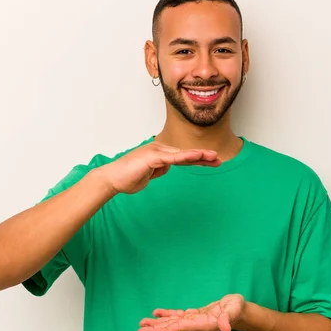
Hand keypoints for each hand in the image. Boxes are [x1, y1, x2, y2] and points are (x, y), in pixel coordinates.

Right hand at [101, 141, 220, 193]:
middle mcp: (159, 150)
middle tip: (219, 159)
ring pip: (181, 154)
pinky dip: (184, 157)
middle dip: (203, 157)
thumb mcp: (148, 176)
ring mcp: (155, 152)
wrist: (111, 180)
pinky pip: (172, 157)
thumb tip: (167, 167)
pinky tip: (196, 156)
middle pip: (185, 154)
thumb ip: (159, 170)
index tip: (212, 162)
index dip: (198, 159)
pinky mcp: (151, 157)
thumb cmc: (127, 178)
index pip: (182, 157)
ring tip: (213, 157)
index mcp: (159, 155)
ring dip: (198, 155)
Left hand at [137, 294, 245, 330]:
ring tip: (142, 324)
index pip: (182, 328)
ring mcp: (193, 320)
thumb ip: (228, 319)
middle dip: (156, 330)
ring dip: (157, 324)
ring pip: (172, 323)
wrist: (238, 311)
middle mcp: (195, 325)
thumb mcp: (234, 311)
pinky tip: (156, 313)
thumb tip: (225, 328)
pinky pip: (176, 316)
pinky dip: (166, 314)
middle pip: (172, 328)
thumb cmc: (236, 310)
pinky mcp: (193, 315)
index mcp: (202, 325)